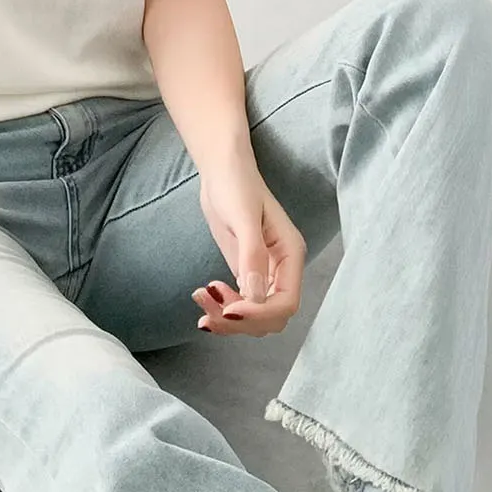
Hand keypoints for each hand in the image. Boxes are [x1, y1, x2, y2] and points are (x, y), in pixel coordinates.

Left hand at [193, 169, 305, 336]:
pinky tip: (202, 295)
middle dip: (240, 321)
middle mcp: (282, 268)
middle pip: (270, 317)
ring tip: (200, 299)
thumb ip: (252, 256)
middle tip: (207, 312)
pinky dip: (221, 308)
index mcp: (290, 254)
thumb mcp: (243, 218)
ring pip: (254, 315)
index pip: (286, 302)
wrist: (221, 170)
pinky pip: (240, 303)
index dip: (259, 314)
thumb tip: (255, 297)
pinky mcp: (246, 272)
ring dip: (228, 318)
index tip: (228, 309)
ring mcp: (264, 272)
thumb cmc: (236, 185)